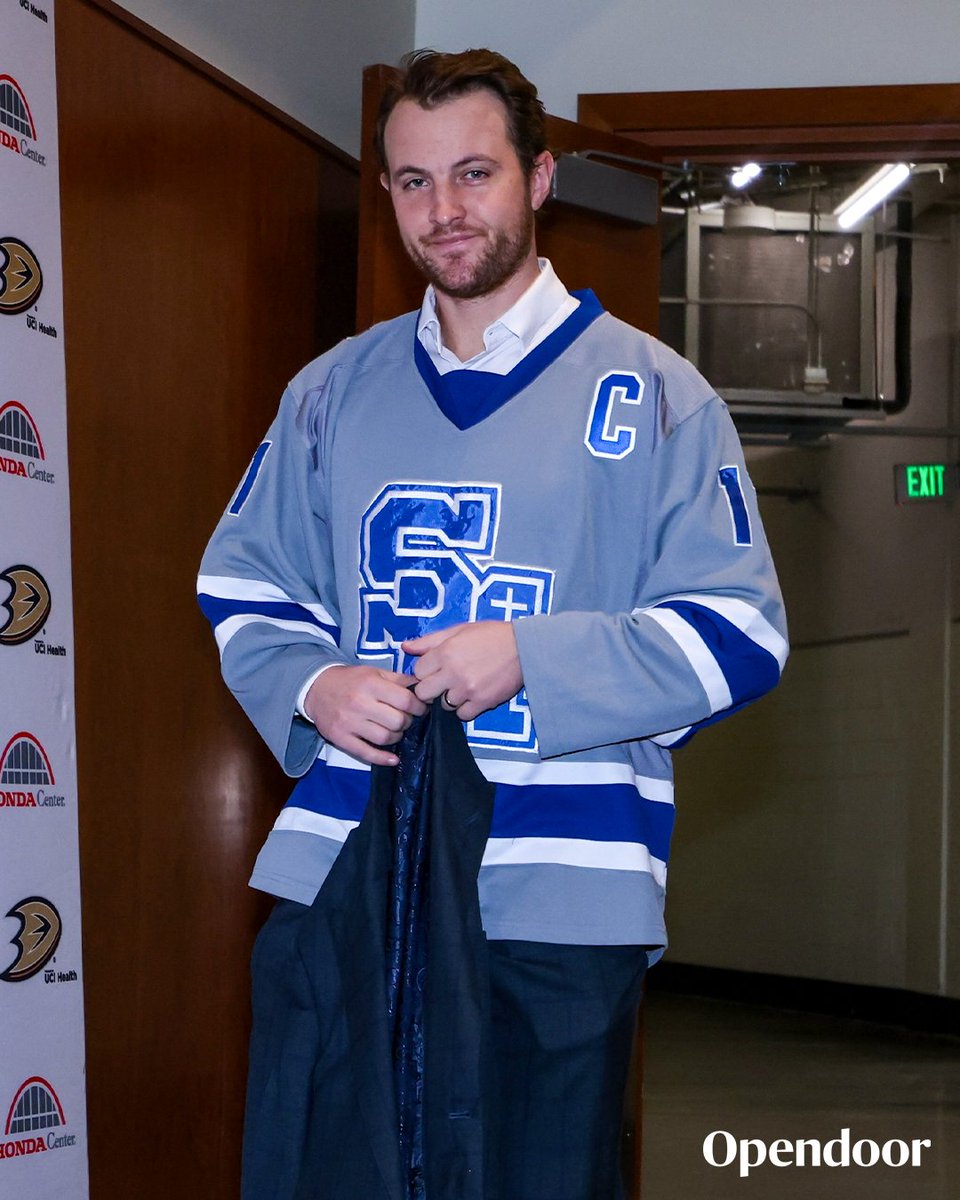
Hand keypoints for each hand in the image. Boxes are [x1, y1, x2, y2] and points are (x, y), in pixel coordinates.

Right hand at [303, 664, 426, 766]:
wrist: (316, 688)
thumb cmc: (350, 680)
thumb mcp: (374, 672)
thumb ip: (398, 679)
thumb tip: (422, 685)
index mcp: (371, 684)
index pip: (406, 701)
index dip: (418, 707)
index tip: (420, 709)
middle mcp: (360, 703)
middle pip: (397, 721)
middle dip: (407, 722)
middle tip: (405, 719)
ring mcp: (349, 723)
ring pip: (385, 738)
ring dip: (396, 737)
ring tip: (394, 730)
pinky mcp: (340, 738)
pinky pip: (365, 753)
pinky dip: (382, 758)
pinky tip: (393, 759)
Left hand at [402, 622, 522, 720]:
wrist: (524, 647)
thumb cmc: (491, 635)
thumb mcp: (458, 631)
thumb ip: (429, 641)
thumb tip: (405, 647)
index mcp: (445, 652)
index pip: (417, 671)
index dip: (425, 671)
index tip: (435, 670)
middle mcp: (453, 672)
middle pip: (424, 693)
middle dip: (431, 689)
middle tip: (443, 683)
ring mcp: (468, 689)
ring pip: (443, 706)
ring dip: (450, 699)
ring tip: (463, 687)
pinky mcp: (482, 702)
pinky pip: (462, 715)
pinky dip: (466, 708)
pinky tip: (473, 695)